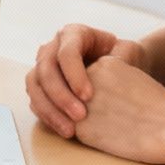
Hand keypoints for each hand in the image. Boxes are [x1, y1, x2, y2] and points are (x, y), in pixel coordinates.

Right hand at [25, 23, 152, 137]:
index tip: (89, 96)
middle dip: (60, 95)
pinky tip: (65, 130)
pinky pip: (35, 101)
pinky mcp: (40, 87)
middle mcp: (53, 47)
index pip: (67, 51)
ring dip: (50, 109)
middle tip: (80, 117)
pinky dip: (47, 117)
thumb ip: (123, 56)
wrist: (118, 72)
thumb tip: (113, 64)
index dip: (74, 74)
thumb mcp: (129, 52)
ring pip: (35, 86)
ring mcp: (43, 67)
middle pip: (45, 69)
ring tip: (70, 130)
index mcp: (74, 34)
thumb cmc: (126, 60)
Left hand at [72, 56, 164, 163]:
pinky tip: (114, 137)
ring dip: (94, 123)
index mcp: (103, 63)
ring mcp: (79, 103)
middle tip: (126, 116)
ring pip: (78, 116)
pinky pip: (80, 134)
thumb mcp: (133, 79)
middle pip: (82, 98)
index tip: (131, 102)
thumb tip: (95, 95)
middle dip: (99, 110)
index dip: (113, 98)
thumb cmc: (159, 107)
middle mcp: (86, 79)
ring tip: (121, 125)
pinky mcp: (80, 128)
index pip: (95, 82)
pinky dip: (94, 138)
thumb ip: (111, 82)